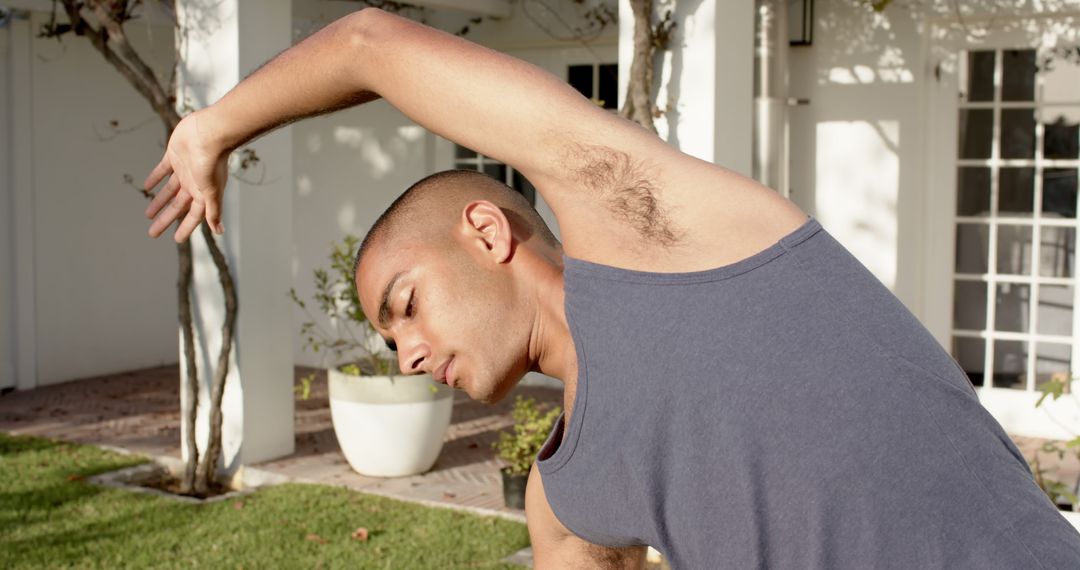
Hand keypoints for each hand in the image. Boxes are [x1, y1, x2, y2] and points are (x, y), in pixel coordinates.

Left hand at [144, 110, 229, 241]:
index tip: (176, 239)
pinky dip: (155, 178)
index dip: (185, 227)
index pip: (193, 216)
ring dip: (159, 202)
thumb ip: (213, 211)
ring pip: (169, 191)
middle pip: (177, 206)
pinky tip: (147, 186)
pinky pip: (162, 170)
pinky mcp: (174, 156)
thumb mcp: (211, 191)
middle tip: (153, 233)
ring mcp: (184, 170)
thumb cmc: (212, 162)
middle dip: (166, 219)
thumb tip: (219, 231)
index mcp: (203, 193)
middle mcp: (194, 183)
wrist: (209, 132)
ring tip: (148, 214)